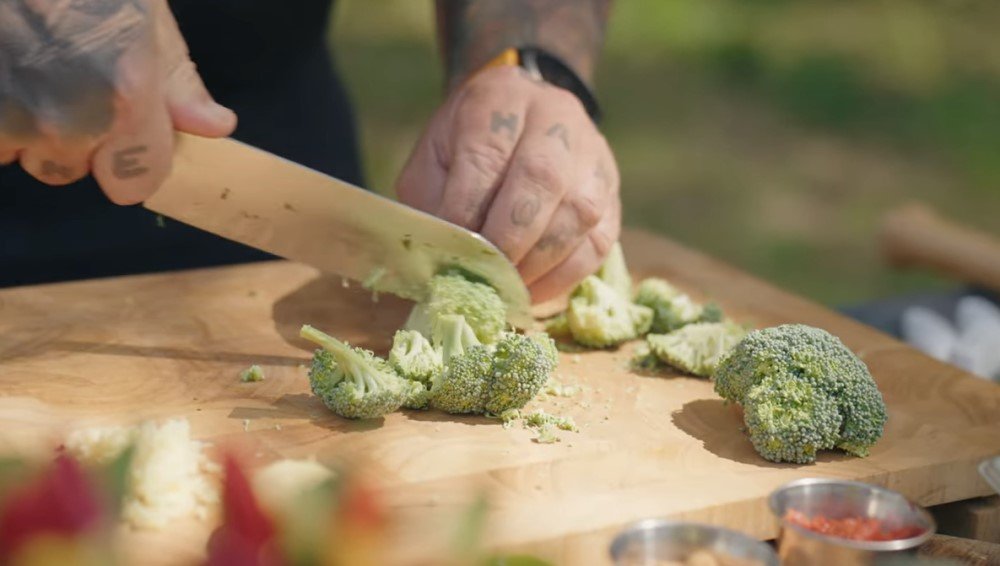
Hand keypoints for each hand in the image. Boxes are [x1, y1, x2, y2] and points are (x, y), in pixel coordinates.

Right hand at [0, 0, 234, 203]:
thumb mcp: (142, 10)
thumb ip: (177, 76)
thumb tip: (215, 125)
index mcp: (125, 95)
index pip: (137, 183)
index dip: (130, 162)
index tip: (124, 139)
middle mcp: (69, 120)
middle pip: (73, 169)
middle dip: (73, 139)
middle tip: (66, 81)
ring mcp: (12, 121)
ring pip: (25, 155)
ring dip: (26, 128)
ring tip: (30, 69)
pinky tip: (5, 71)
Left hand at [396, 65, 620, 303]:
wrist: (518, 117)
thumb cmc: (466, 146)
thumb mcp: (434, 157)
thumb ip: (433, 198)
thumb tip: (444, 256)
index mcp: (500, 98)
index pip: (487, 156)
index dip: (468, 210)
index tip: (451, 251)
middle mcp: (556, 116)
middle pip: (541, 178)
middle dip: (509, 239)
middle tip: (483, 277)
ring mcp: (593, 153)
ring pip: (579, 213)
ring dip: (539, 262)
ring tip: (506, 290)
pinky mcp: (612, 191)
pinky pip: (600, 240)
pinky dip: (565, 275)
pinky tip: (533, 291)